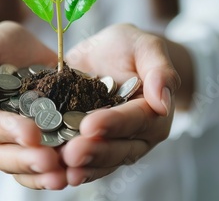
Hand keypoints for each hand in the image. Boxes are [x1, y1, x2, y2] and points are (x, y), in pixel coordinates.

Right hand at [0, 21, 66, 189]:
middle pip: (3, 157)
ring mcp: (11, 147)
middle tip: (51, 161)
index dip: (7, 131)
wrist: (22, 53)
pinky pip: (42, 169)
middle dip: (27, 161)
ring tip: (65, 175)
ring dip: (43, 176)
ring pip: (23, 170)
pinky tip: (75, 172)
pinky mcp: (35, 149)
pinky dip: (57, 172)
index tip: (31, 133)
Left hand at [61, 24, 182, 184]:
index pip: (136, 120)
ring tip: (59, 166)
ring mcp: (114, 145)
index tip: (90, 125)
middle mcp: (138, 136)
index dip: (114, 124)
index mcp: (154, 112)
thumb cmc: (128, 47)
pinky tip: (54, 172)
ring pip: (102, 163)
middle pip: (119, 149)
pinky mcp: (92, 147)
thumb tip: (164, 102)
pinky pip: (85, 164)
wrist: (105, 55)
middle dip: (94, 152)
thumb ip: (160, 70)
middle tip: (71, 153)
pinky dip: (69, 169)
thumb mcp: (145, 46)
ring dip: (81, 167)